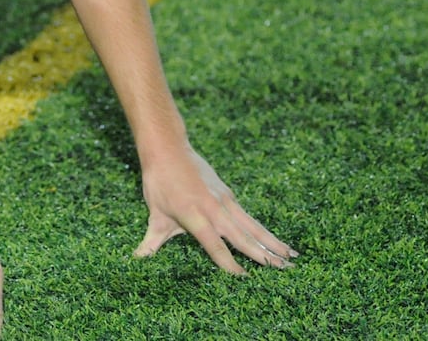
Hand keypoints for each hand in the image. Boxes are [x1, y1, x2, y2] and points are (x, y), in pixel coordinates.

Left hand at [134, 146, 296, 273]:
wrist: (169, 149)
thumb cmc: (159, 183)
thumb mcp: (155, 214)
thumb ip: (151, 242)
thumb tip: (136, 260)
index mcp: (195, 216)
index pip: (214, 245)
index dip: (228, 263)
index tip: (244, 279)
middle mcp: (214, 209)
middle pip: (242, 237)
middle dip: (263, 256)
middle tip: (284, 272)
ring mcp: (224, 200)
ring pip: (252, 226)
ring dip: (272, 243)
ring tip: (291, 258)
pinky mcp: (229, 195)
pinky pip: (249, 217)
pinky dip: (263, 230)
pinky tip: (276, 241)